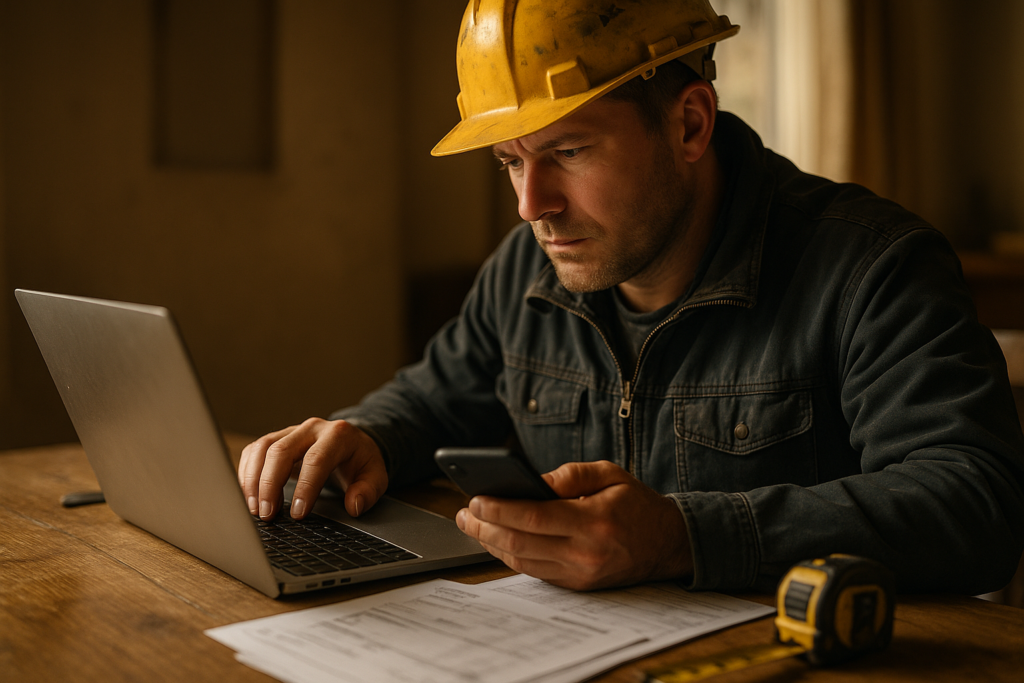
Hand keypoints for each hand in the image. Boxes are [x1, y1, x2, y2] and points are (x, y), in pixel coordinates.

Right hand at [237, 418, 386, 520]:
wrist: (351, 444)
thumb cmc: (360, 462)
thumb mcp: (376, 476)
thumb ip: (368, 491)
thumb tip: (354, 505)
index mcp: (338, 435)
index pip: (317, 459)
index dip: (305, 487)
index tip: (298, 514)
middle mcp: (312, 428)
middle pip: (282, 451)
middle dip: (270, 485)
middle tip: (267, 514)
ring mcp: (291, 431)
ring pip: (263, 448)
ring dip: (254, 480)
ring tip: (255, 509)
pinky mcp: (276, 438)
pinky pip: (254, 451)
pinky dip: (247, 473)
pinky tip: (249, 496)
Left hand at [455, 460, 691, 589]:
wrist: (668, 544)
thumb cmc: (636, 504)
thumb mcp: (610, 474)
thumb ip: (571, 474)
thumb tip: (534, 481)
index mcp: (595, 521)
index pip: (534, 517)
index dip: (499, 509)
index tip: (475, 498)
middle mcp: (585, 553)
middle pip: (520, 543)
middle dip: (485, 528)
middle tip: (464, 512)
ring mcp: (580, 574)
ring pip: (522, 561)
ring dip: (491, 543)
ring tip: (472, 524)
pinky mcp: (576, 585)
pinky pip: (534, 571)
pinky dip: (510, 554)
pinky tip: (496, 538)